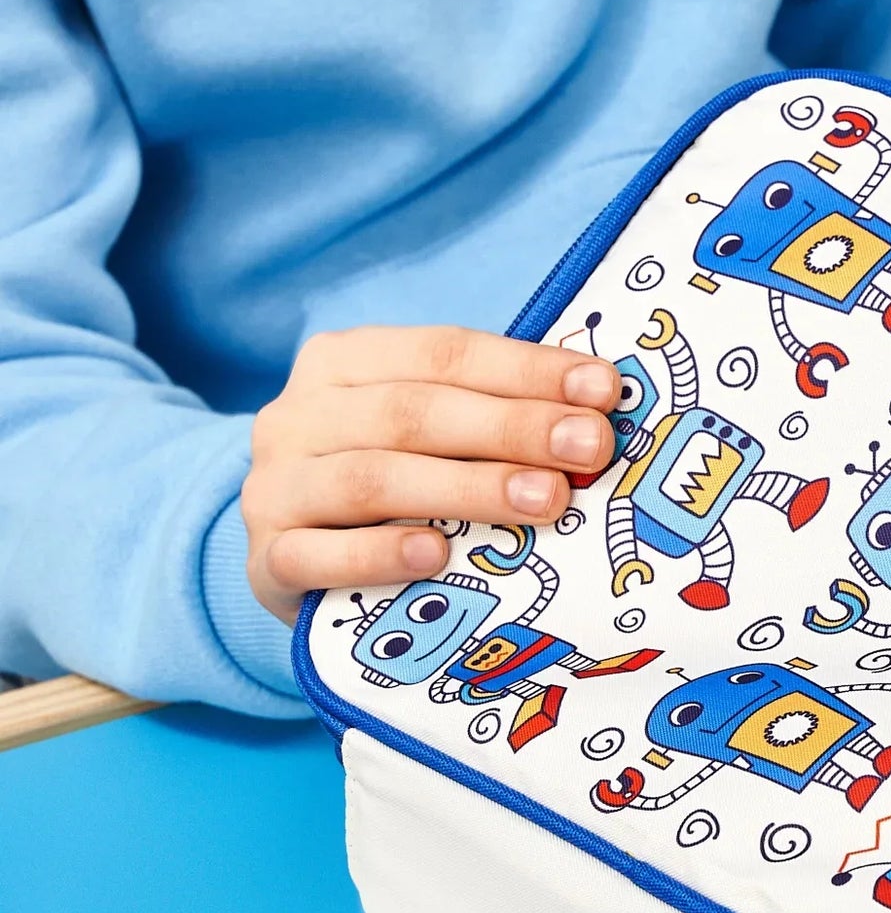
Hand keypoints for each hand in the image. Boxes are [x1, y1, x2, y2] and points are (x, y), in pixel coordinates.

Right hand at [242, 325, 619, 623]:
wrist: (295, 559)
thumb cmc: (392, 485)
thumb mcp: (433, 435)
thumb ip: (494, 415)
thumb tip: (599, 409)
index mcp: (343, 362)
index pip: (443, 353)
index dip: (526, 370)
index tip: (603, 391)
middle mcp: (298, 416)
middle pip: (413, 413)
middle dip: (512, 427)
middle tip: (588, 447)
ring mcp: (274, 487)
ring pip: (372, 480)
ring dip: (467, 488)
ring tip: (545, 500)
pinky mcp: (266, 560)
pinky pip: (318, 556)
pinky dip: (379, 554)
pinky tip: (438, 556)